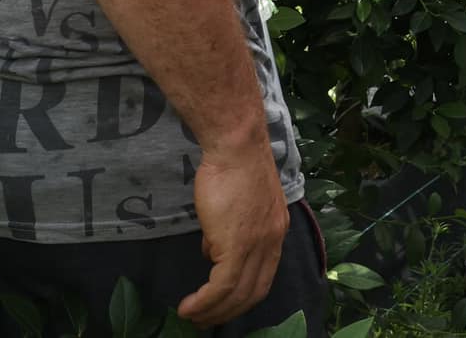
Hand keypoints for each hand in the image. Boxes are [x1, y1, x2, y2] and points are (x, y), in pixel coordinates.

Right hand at [178, 137, 289, 327]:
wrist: (237, 146)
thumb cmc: (233, 167)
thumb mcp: (238, 205)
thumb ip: (228, 231)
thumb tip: (213, 252)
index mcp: (276, 231)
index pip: (264, 276)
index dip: (242, 295)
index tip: (222, 304)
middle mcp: (273, 241)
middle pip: (254, 292)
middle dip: (228, 311)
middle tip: (204, 319)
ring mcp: (258, 244)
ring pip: (237, 294)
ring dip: (213, 311)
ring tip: (191, 316)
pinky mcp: (238, 244)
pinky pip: (221, 286)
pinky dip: (205, 302)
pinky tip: (189, 306)